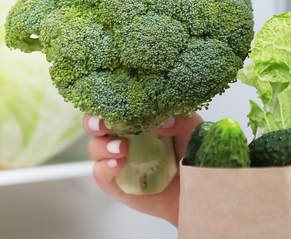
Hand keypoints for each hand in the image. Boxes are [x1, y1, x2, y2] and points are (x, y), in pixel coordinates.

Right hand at [84, 113, 203, 226]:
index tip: (110, 102)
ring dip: (102, 146)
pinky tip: (117, 164)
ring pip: (95, 148)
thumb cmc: (193, 155)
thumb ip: (182, 121)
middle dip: (93, 122)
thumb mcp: (193, 132)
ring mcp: (118, 159)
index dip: (108, 101)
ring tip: (122, 149)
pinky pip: (100, 174)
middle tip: (102, 126)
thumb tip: (161, 120)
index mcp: (139, 118)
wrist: (197, 188)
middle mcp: (124, 136)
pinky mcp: (116, 183)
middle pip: (97, 124)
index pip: (116, 104)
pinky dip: (104, 168)